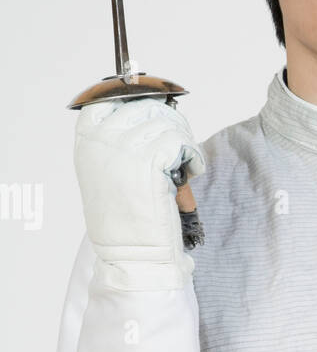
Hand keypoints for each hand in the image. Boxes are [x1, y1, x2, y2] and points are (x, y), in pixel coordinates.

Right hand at [73, 96, 205, 289]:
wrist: (133, 254)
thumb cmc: (127, 219)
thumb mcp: (110, 173)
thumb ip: (121, 141)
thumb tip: (156, 109)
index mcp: (87, 142)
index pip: (109, 97)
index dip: (137, 100)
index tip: (155, 112)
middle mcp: (102, 141)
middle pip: (145, 106)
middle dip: (169, 123)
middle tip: (179, 147)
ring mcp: (125, 149)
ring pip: (167, 122)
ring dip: (184, 141)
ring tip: (184, 165)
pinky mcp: (151, 162)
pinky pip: (182, 142)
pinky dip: (194, 156)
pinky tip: (192, 172)